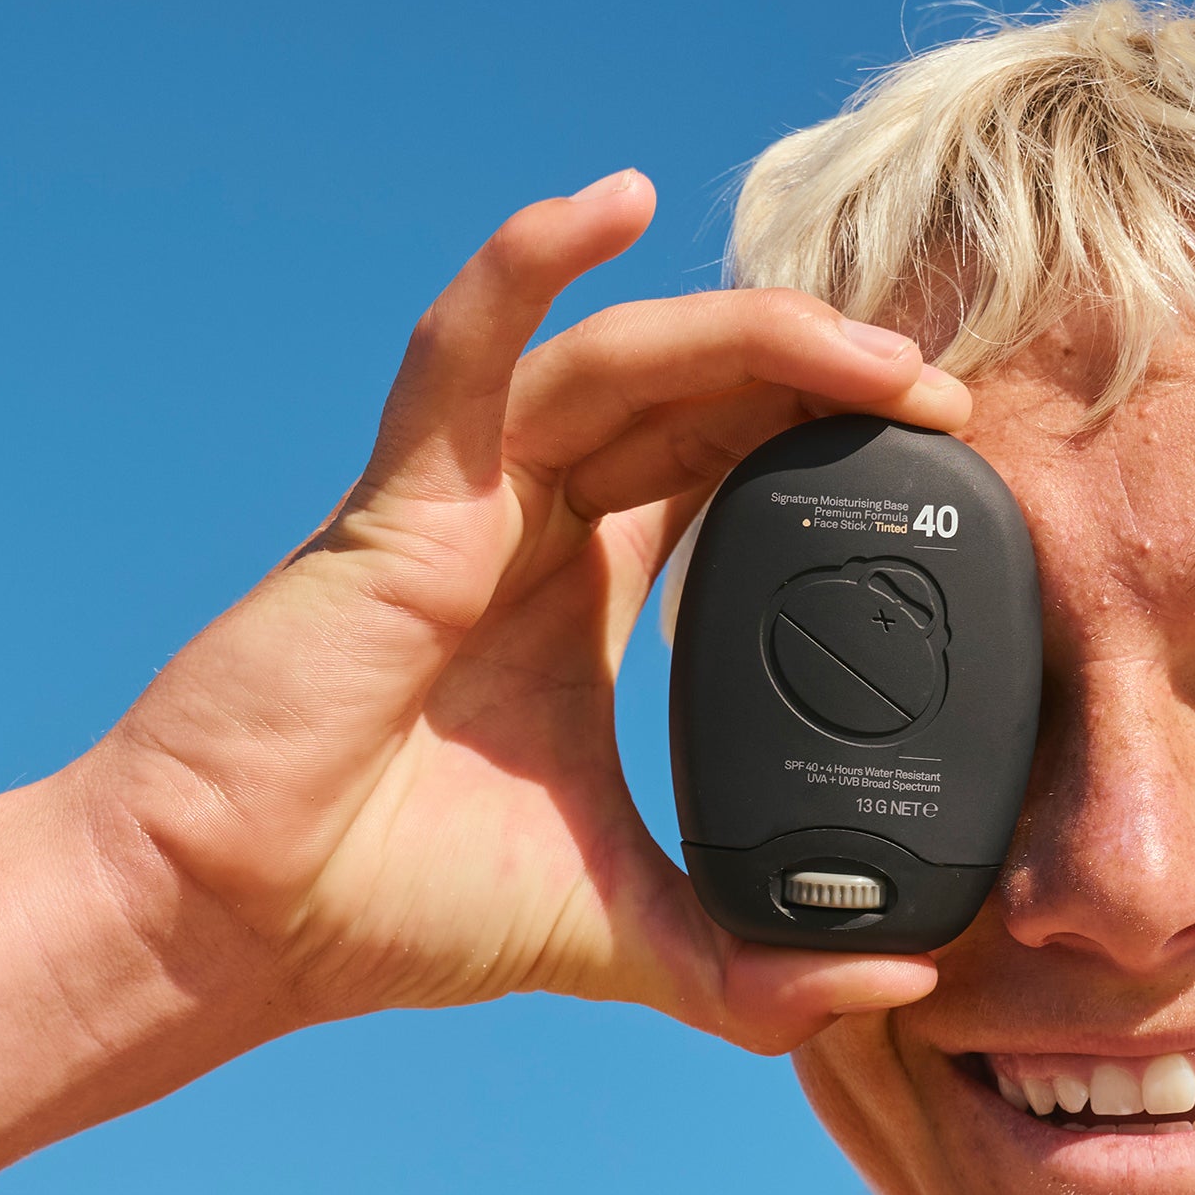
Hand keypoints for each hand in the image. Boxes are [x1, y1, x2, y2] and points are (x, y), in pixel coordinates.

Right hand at [72, 172, 966, 1052]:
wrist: (245, 920)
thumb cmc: (398, 903)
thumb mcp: (629, 931)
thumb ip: (758, 973)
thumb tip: (901, 990)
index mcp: (583, 592)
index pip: (725, 474)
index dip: (827, 448)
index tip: (944, 472)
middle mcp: (531, 524)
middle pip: (699, 399)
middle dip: (826, 382)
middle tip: (949, 402)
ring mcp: (465, 498)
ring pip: (625, 364)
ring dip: (752, 338)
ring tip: (879, 355)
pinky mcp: (398, 503)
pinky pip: (466, 351)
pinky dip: (527, 266)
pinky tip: (607, 205)